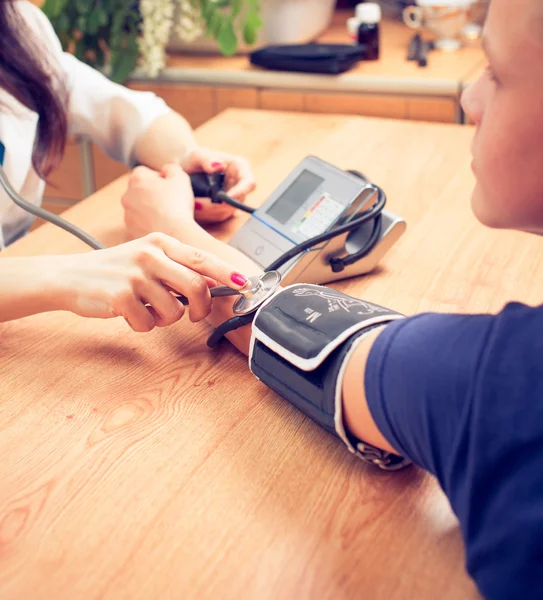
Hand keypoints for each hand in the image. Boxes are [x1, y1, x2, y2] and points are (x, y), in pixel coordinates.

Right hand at [54, 232, 249, 332]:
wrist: (70, 276)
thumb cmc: (115, 270)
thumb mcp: (146, 258)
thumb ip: (176, 267)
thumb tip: (211, 284)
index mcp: (160, 243)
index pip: (202, 258)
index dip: (226, 273)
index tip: (245, 284)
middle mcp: (150, 255)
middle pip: (196, 287)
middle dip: (201, 308)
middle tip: (194, 315)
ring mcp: (135, 275)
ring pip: (174, 311)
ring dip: (164, 318)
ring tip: (147, 308)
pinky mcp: (121, 296)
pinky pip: (148, 324)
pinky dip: (142, 325)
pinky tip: (129, 313)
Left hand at [121, 163, 194, 240]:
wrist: (173, 235)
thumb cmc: (177, 205)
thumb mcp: (181, 178)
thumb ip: (172, 169)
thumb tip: (167, 169)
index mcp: (137, 180)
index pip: (144, 171)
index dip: (158, 177)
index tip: (169, 185)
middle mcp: (127, 196)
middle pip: (139, 191)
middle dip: (152, 194)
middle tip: (170, 201)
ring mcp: (127, 216)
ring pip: (138, 210)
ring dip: (150, 211)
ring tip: (167, 217)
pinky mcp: (131, 233)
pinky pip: (140, 227)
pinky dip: (149, 227)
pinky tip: (162, 229)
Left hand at [180, 146, 255, 223]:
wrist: (185, 172)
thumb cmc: (193, 160)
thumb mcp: (195, 155)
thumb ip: (204, 157)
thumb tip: (218, 165)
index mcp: (240, 168)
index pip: (249, 183)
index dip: (240, 192)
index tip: (223, 198)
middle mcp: (240, 184)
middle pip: (237, 202)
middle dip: (217, 206)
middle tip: (197, 203)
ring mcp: (234, 198)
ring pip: (227, 211)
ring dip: (208, 211)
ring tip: (191, 202)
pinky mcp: (224, 209)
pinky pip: (218, 216)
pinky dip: (205, 215)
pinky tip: (193, 207)